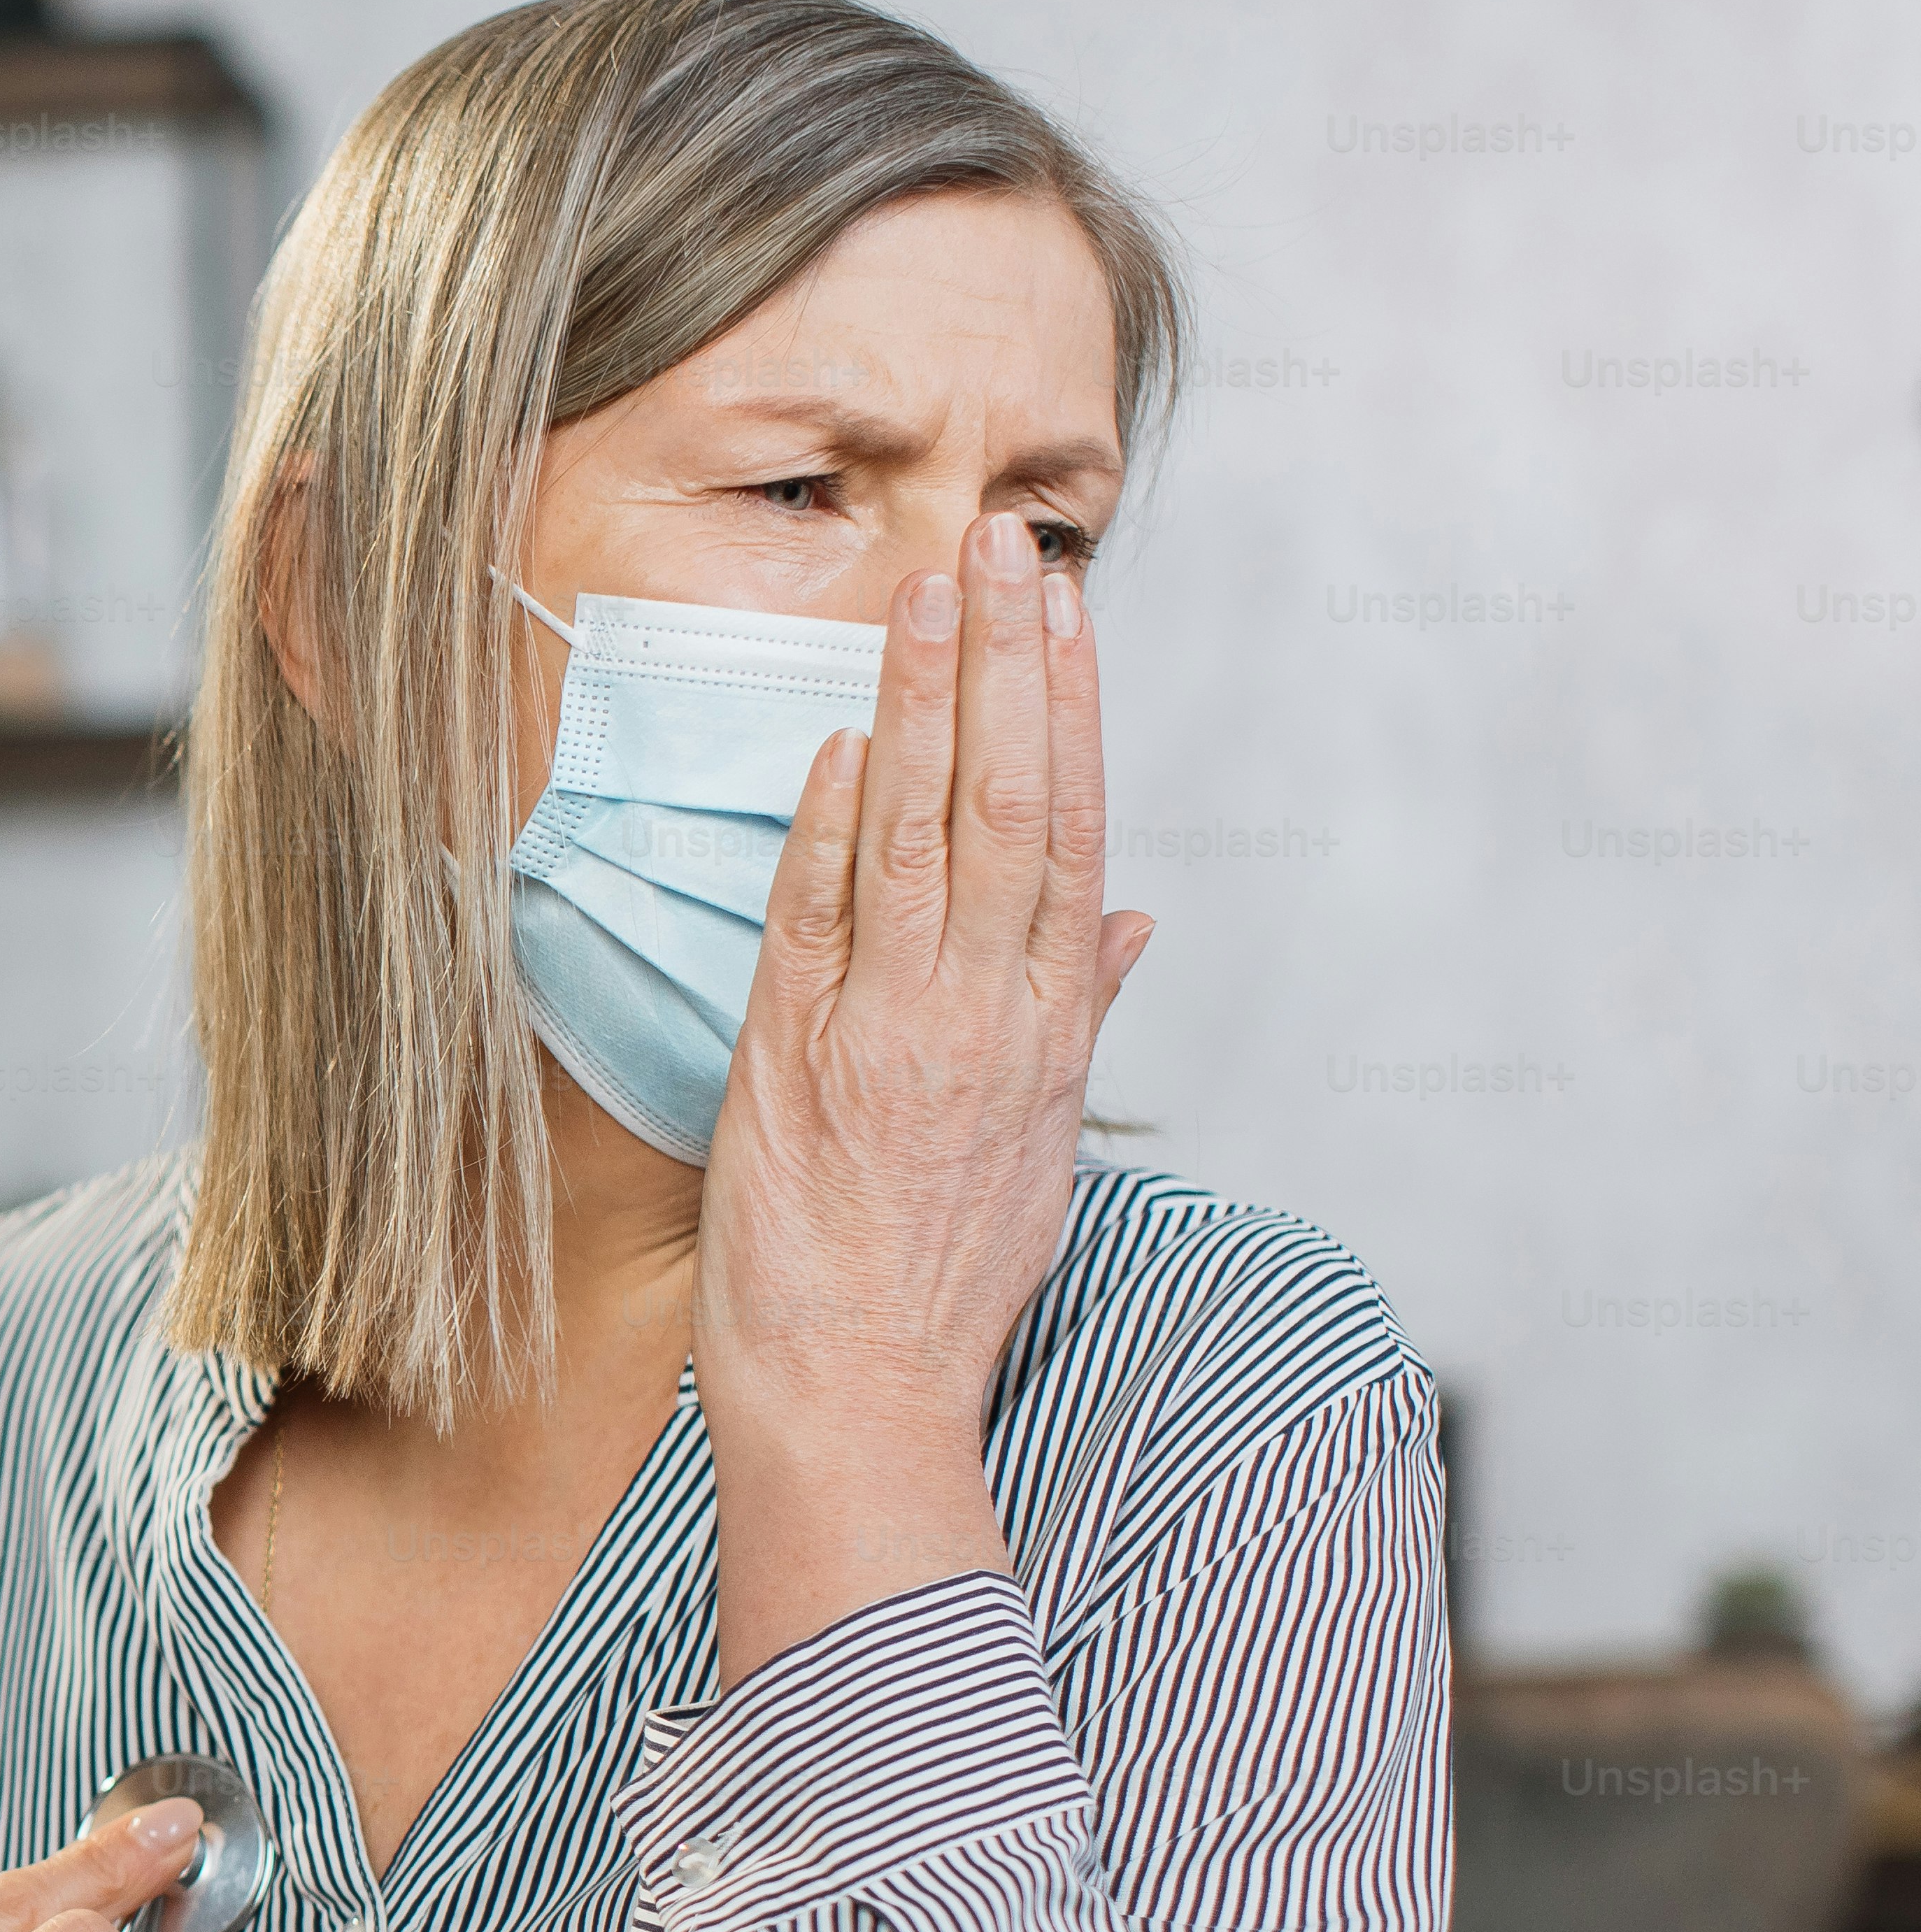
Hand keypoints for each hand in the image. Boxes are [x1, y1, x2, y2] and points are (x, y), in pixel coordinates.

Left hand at [696, 513, 1151, 1686]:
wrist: (863, 1390)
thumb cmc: (943, 1275)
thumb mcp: (1044, 1142)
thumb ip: (1080, 1014)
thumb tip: (1131, 919)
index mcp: (1045, 1025)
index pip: (1073, 829)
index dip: (1069, 707)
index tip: (1062, 605)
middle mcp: (984, 1015)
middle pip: (1010, 804)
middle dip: (1006, 664)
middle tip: (1001, 540)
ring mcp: (894, 1035)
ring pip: (922, 839)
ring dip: (923, 709)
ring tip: (924, 594)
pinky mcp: (800, 1066)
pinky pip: (821, 926)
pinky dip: (832, 832)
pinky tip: (842, 745)